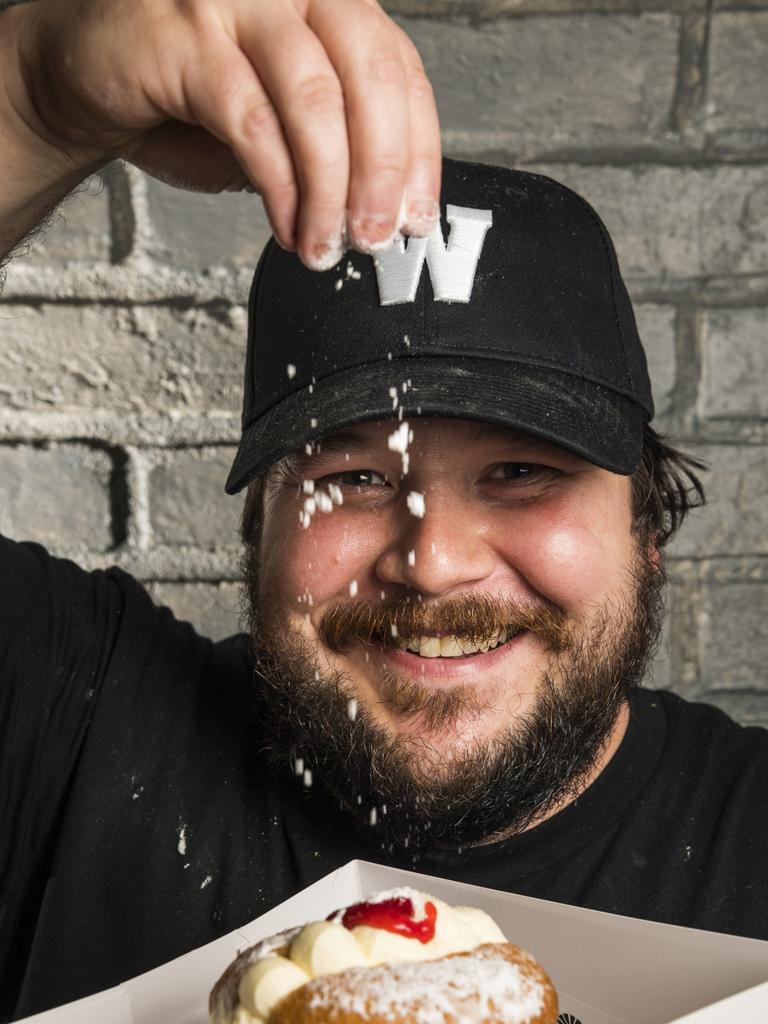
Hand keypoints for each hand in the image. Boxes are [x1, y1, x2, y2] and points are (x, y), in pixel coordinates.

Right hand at [17, 0, 441, 266]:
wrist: (84, 77)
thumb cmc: (184, 99)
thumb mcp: (277, 124)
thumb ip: (329, 149)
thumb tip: (381, 211)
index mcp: (325, 0)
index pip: (398, 69)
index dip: (418, 150)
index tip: (417, 217)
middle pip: (369, 75)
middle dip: (384, 172)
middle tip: (378, 239)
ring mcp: (235, 1)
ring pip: (314, 101)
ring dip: (330, 190)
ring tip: (326, 246)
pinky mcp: (185, 36)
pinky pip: (253, 123)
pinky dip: (279, 187)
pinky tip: (287, 226)